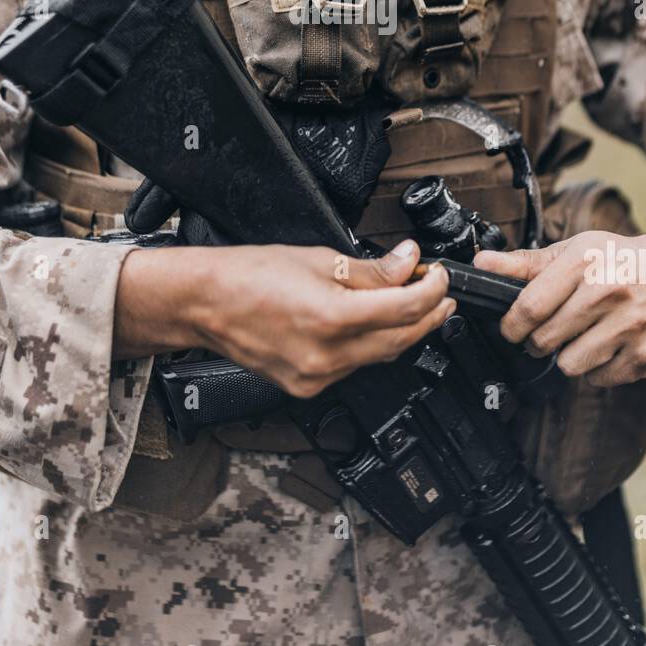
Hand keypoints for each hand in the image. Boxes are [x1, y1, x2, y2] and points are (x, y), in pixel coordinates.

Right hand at [115, 239, 453, 396]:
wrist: (204, 302)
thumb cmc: (248, 274)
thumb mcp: (317, 258)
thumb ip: (369, 269)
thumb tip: (407, 264)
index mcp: (331, 317)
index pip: (405, 308)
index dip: (433, 289)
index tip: (439, 274)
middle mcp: (326, 356)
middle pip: (400, 339)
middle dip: (428, 315)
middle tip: (441, 294)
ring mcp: (316, 377)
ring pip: (380, 356)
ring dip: (401, 330)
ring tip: (413, 304)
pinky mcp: (307, 386)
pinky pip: (353, 367)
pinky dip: (369, 345)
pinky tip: (372, 325)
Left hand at [473, 223, 645, 386]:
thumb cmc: (622, 260)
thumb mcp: (575, 250)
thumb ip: (526, 262)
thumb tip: (481, 263)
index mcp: (585, 261)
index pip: (530, 306)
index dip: (511, 325)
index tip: (511, 328)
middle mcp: (609, 292)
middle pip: (546, 340)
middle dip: (538, 341)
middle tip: (549, 330)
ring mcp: (632, 326)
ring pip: (571, 365)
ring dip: (568, 355)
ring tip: (581, 336)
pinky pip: (600, 379)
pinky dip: (597, 369)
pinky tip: (607, 345)